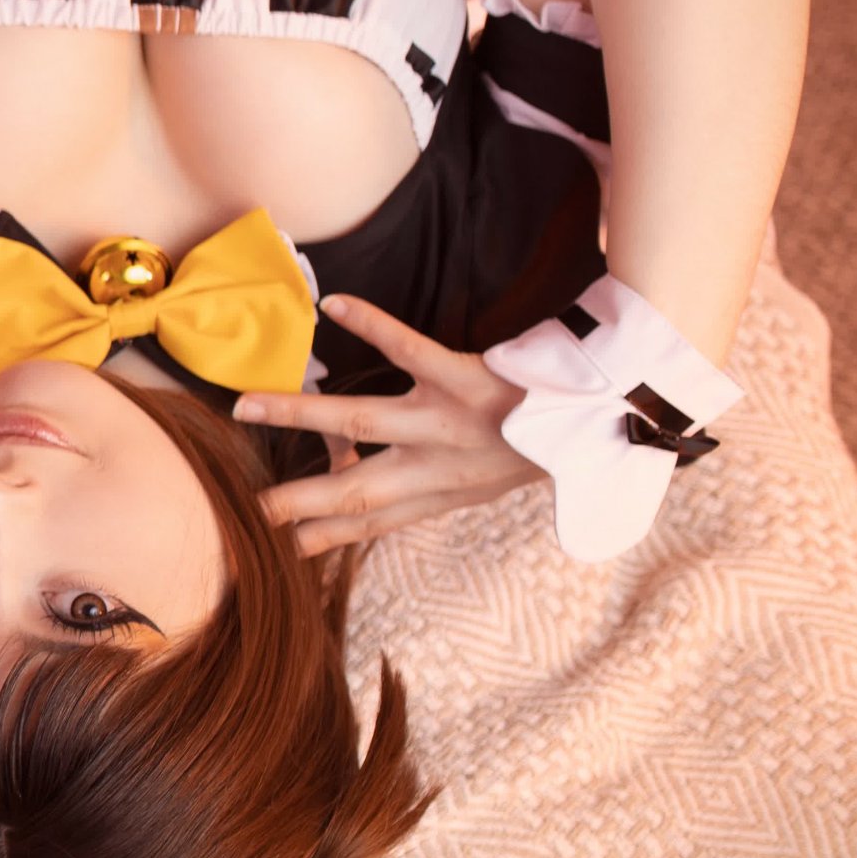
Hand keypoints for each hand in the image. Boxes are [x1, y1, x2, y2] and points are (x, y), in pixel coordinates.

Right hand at [234, 294, 539, 555]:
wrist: (608, 415)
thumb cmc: (539, 448)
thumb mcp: (481, 485)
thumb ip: (421, 491)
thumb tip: (360, 491)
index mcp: (442, 493)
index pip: (370, 523)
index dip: (323, 539)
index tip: (274, 552)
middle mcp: (438, 464)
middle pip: (358, 488)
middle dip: (301, 500)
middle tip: (248, 508)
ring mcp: (448, 419)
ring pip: (363, 420)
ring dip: (302, 413)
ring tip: (248, 405)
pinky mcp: (464, 376)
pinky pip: (410, 349)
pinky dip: (372, 325)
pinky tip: (332, 305)